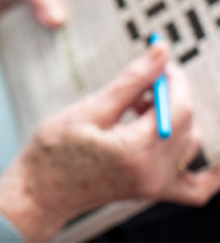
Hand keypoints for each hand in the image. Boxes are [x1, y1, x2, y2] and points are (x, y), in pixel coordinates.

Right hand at [0, 42, 219, 241]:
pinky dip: (207, 169)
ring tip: (140, 106)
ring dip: (174, 117)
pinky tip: (188, 143)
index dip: (173, 78)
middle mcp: (153, 173)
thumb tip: (159, 53)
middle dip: (171, 93)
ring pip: (189, 142)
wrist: (41, 189)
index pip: (179, 108)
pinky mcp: (153, 191)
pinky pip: (197, 187)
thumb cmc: (55, 150)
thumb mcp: (91, 109)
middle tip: (143, 79)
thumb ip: (131, 81)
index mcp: (136, 152)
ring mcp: (156, 186)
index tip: (160, 61)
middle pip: (186, 123)